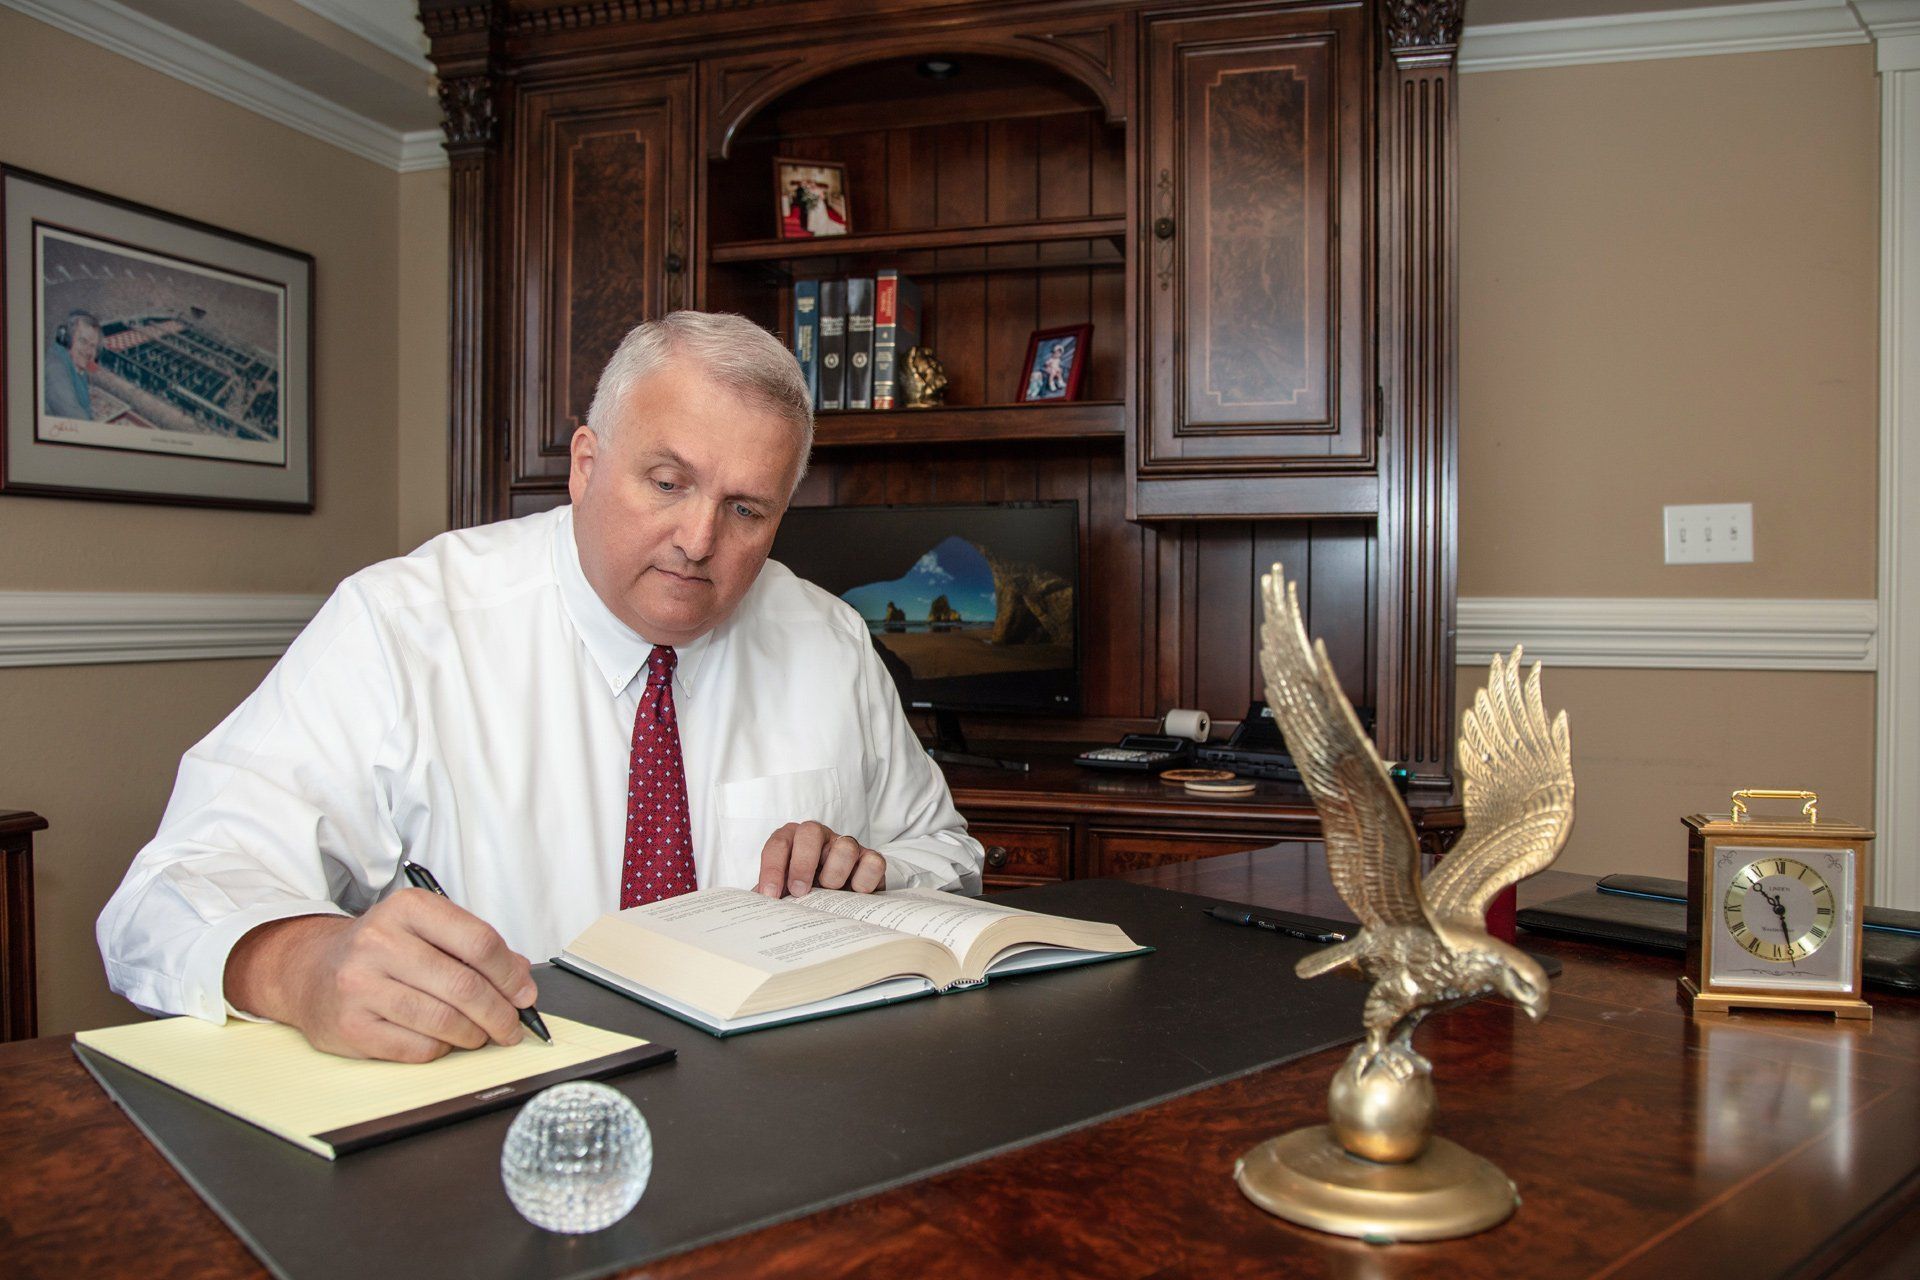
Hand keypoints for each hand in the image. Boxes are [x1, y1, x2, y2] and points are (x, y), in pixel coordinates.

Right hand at [223, 889, 538, 1062]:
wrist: (310, 972)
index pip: (479, 941)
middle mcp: (380, 941)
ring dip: (474, 1035)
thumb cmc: (382, 952)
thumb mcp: (426, 931)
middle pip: (464, 986)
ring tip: (480, 1035)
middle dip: (500, 1013)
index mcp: (409, 909)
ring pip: (443, 1020)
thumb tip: (521, 982)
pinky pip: (416, 1047)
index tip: (525, 994)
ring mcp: (361, 984)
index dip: (510, 974)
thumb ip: (474, 949)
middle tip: (512, 1027)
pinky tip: (443, 1041)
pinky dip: (441, 1049)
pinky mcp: (350, 1026)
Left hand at [756, 821, 885, 897]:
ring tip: (830, 892)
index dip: (772, 869)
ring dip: (835, 873)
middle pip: (810, 831)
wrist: (839, 900)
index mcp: (792, 840)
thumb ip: (770, 896)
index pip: (778, 844)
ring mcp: (847, 846)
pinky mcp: (871, 859)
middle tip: (799, 891)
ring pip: (845, 845)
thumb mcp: (784, 893)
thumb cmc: (805, 893)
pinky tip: (855, 894)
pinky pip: (873, 862)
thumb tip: (753, 909)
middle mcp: (820, 838)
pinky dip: (864, 880)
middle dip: (802, 863)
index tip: (771, 896)